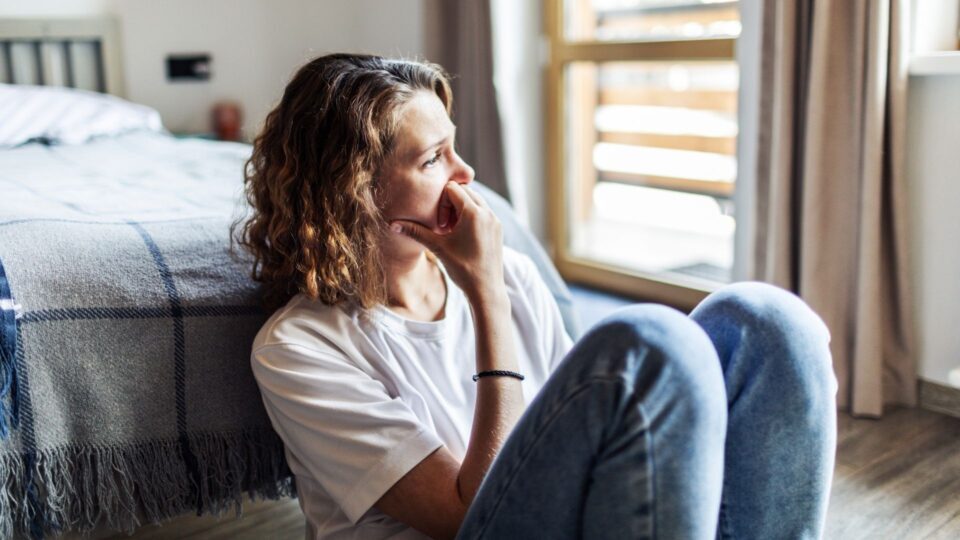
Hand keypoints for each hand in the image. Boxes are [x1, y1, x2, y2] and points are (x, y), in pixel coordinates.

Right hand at [390, 181, 505, 304]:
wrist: (486, 289)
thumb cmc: (462, 269)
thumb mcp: (437, 247)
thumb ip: (415, 232)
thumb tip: (392, 225)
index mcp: (473, 212)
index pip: (452, 188)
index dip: (440, 202)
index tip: (439, 224)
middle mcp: (488, 212)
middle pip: (465, 191)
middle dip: (451, 204)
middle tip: (443, 226)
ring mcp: (495, 220)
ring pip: (475, 200)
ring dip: (461, 209)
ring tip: (452, 231)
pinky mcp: (498, 228)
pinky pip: (483, 211)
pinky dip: (471, 216)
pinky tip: (462, 236)